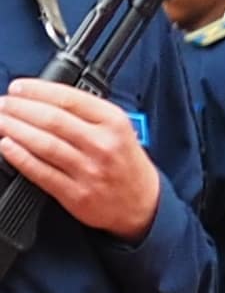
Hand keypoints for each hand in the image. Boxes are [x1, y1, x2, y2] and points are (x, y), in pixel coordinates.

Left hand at [0, 76, 163, 237]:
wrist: (143, 204)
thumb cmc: (125, 162)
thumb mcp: (118, 128)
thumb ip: (86, 113)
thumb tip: (40, 98)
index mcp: (114, 122)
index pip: (69, 99)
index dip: (37, 91)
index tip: (17, 88)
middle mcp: (103, 145)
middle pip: (52, 120)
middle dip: (19, 109)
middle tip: (2, 104)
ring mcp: (90, 171)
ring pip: (44, 144)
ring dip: (13, 129)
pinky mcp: (77, 194)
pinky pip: (41, 172)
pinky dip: (19, 157)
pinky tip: (6, 146)